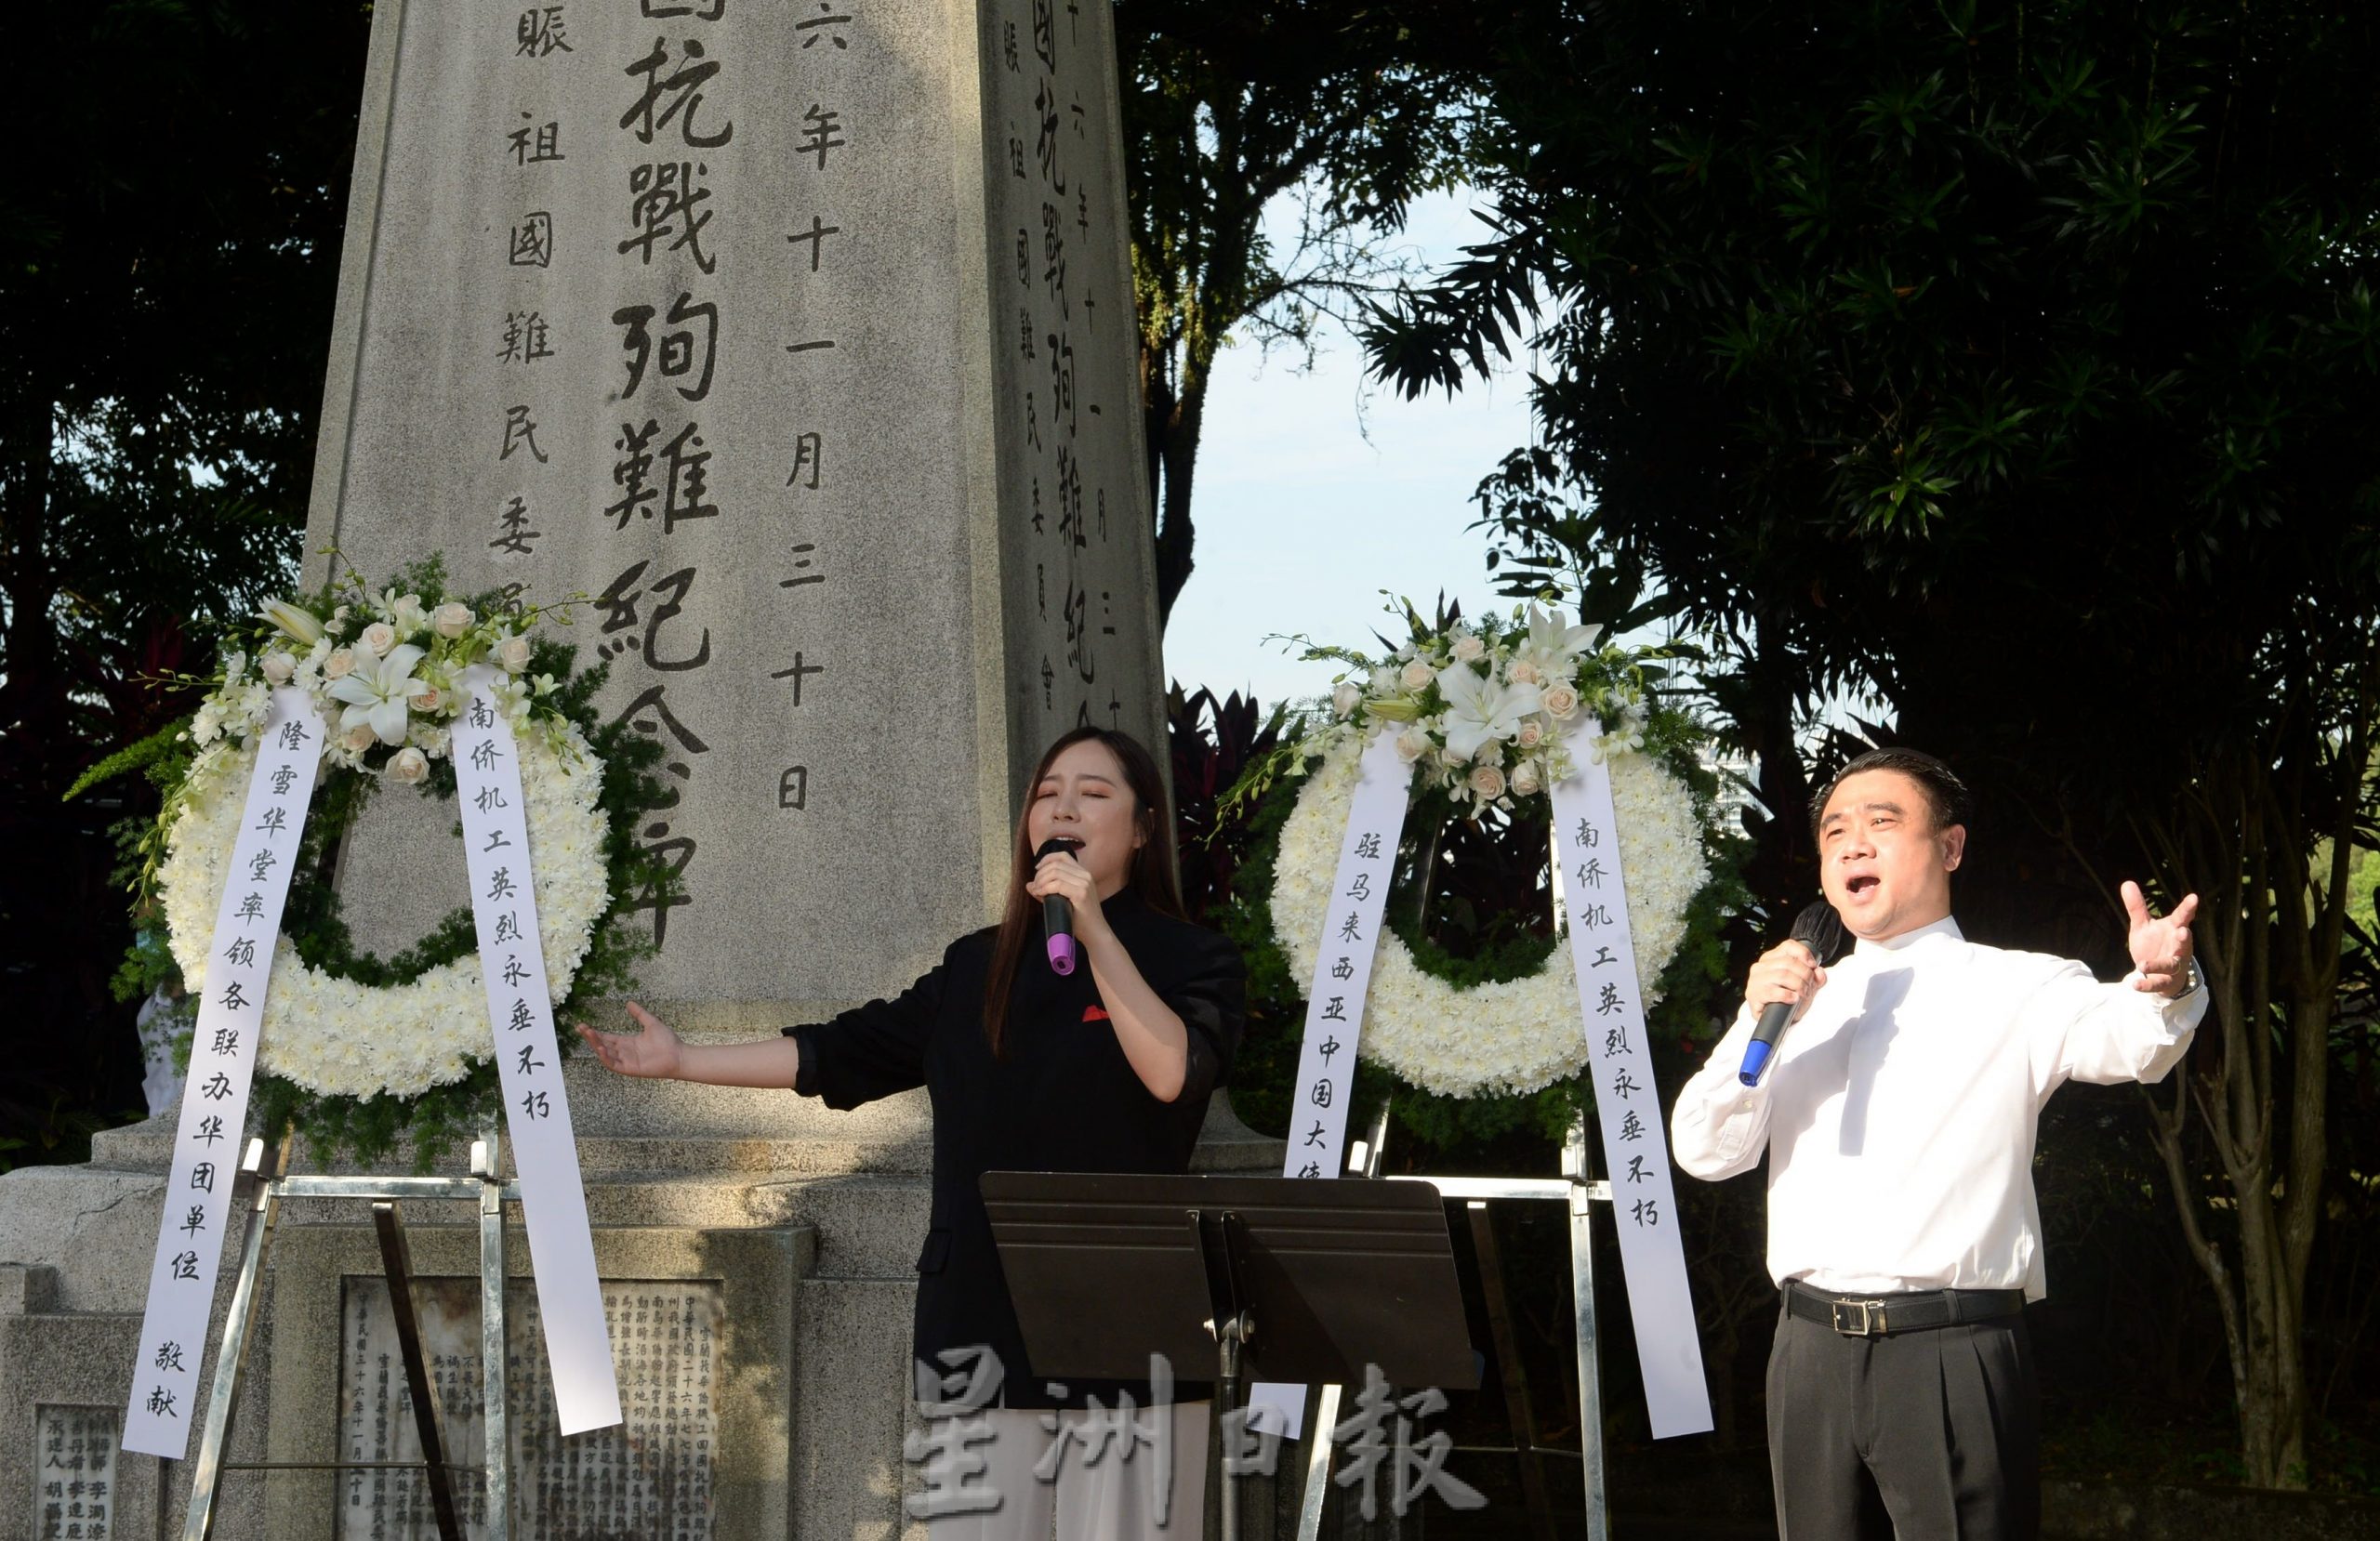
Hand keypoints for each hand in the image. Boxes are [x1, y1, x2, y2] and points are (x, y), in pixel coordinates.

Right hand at [574, 1002, 683, 1078]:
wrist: (678, 1055)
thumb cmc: (667, 1041)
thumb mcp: (651, 1023)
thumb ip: (639, 1014)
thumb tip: (628, 1002)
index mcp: (627, 1042)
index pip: (606, 1037)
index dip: (594, 1033)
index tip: (583, 1025)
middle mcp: (624, 1052)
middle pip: (602, 1044)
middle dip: (591, 1037)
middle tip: (580, 1027)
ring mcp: (626, 1061)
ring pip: (605, 1054)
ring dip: (596, 1045)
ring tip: (589, 1034)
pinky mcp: (629, 1069)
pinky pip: (613, 1065)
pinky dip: (606, 1058)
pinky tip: (600, 1048)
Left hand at [1025, 847, 1110, 941]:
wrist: (1094, 933)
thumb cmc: (1080, 918)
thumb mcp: (1063, 900)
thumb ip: (1047, 890)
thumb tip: (1029, 885)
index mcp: (1083, 873)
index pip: (1063, 856)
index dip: (1047, 859)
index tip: (1037, 869)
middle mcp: (1085, 875)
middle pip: (1056, 864)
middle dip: (1040, 874)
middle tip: (1034, 886)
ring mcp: (1084, 883)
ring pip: (1055, 873)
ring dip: (1041, 881)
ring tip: (1036, 891)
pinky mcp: (1081, 893)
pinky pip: (1058, 885)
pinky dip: (1045, 888)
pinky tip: (1040, 893)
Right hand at [1743, 940, 1826, 1022]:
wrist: (1774, 1020)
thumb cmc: (1787, 999)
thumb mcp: (1805, 986)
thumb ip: (1815, 978)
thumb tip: (1820, 972)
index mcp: (1771, 958)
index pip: (1788, 946)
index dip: (1804, 954)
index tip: (1813, 965)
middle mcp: (1761, 966)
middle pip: (1789, 962)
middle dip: (1805, 975)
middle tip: (1810, 986)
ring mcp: (1755, 980)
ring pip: (1783, 974)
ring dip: (1799, 985)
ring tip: (1803, 994)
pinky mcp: (1753, 995)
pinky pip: (1772, 991)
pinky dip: (1787, 995)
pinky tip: (1793, 999)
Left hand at [2121, 880, 2200, 996]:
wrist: (2158, 974)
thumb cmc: (2154, 945)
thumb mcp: (2142, 925)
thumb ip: (2137, 907)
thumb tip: (2127, 882)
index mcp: (2174, 929)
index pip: (2182, 917)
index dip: (2188, 908)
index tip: (2194, 897)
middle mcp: (2178, 947)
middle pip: (2184, 942)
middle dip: (2184, 938)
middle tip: (2183, 931)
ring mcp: (2173, 965)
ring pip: (2171, 965)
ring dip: (2159, 965)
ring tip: (2143, 965)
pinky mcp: (2164, 980)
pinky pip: (2157, 983)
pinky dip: (2146, 985)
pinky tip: (2134, 985)